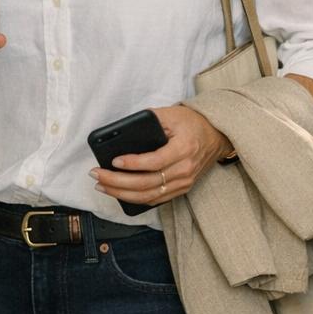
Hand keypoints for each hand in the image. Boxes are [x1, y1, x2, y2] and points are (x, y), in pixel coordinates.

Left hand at [90, 105, 233, 207]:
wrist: (216, 136)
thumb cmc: (192, 123)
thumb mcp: (171, 113)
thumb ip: (150, 119)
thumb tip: (123, 130)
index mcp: (184, 148)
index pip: (155, 161)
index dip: (133, 164)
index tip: (114, 161)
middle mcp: (185, 169)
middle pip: (147, 183)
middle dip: (118, 181)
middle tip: (97, 175)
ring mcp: (184, 182)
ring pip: (149, 196)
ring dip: (122, 193)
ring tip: (102, 185)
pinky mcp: (182, 189)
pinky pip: (156, 199)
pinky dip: (135, 199)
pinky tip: (119, 192)